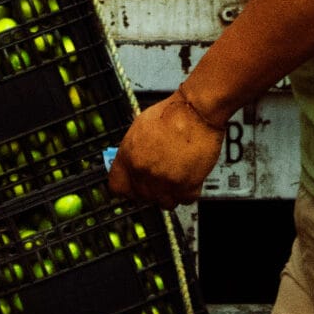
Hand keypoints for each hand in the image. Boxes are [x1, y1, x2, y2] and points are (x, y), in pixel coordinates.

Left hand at [107, 91, 224, 207]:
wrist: (196, 111)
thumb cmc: (171, 113)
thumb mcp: (139, 128)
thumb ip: (131, 152)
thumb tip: (130, 165)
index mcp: (128, 157)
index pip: (117, 188)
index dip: (127, 186)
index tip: (133, 184)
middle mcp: (143, 173)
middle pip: (142, 197)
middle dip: (151, 188)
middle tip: (161, 174)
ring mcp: (165, 182)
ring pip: (164, 203)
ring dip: (170, 192)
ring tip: (176, 175)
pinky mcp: (187, 186)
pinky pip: (185, 200)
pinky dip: (189, 190)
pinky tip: (189, 175)